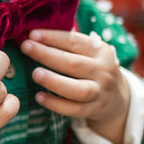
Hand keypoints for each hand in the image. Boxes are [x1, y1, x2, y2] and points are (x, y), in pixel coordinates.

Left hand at [21, 29, 128, 143]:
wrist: (117, 99)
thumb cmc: (93, 69)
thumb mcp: (90, 53)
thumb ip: (68, 44)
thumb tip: (34, 35)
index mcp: (100, 51)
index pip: (75, 41)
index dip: (52, 37)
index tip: (32, 34)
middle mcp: (103, 71)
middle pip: (73, 63)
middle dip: (47, 54)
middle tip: (26, 47)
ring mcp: (100, 92)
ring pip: (77, 89)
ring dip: (54, 81)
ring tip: (35, 74)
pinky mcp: (94, 110)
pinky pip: (74, 109)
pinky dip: (56, 104)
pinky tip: (39, 97)